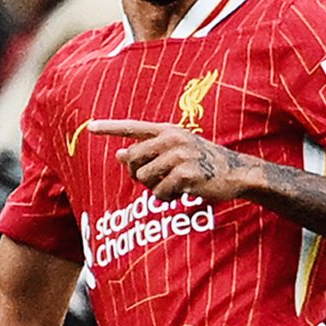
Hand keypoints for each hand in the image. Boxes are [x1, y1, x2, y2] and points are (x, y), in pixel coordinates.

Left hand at [88, 120, 250, 203]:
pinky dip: (168, 198)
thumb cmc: (203, 163)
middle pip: (133, 160)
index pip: (134, 127)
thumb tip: (119, 154)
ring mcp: (179, 156)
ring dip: (156, 188)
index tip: (90, 127)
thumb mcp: (177, 152)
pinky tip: (184, 192)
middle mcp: (172, 139)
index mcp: (168, 131)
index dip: (110, 128)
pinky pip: (160, 193)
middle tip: (156, 180)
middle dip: (138, 175)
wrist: (235, 173)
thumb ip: (149, 152)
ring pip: (145, 179)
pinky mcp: (185, 175)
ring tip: (175, 185)